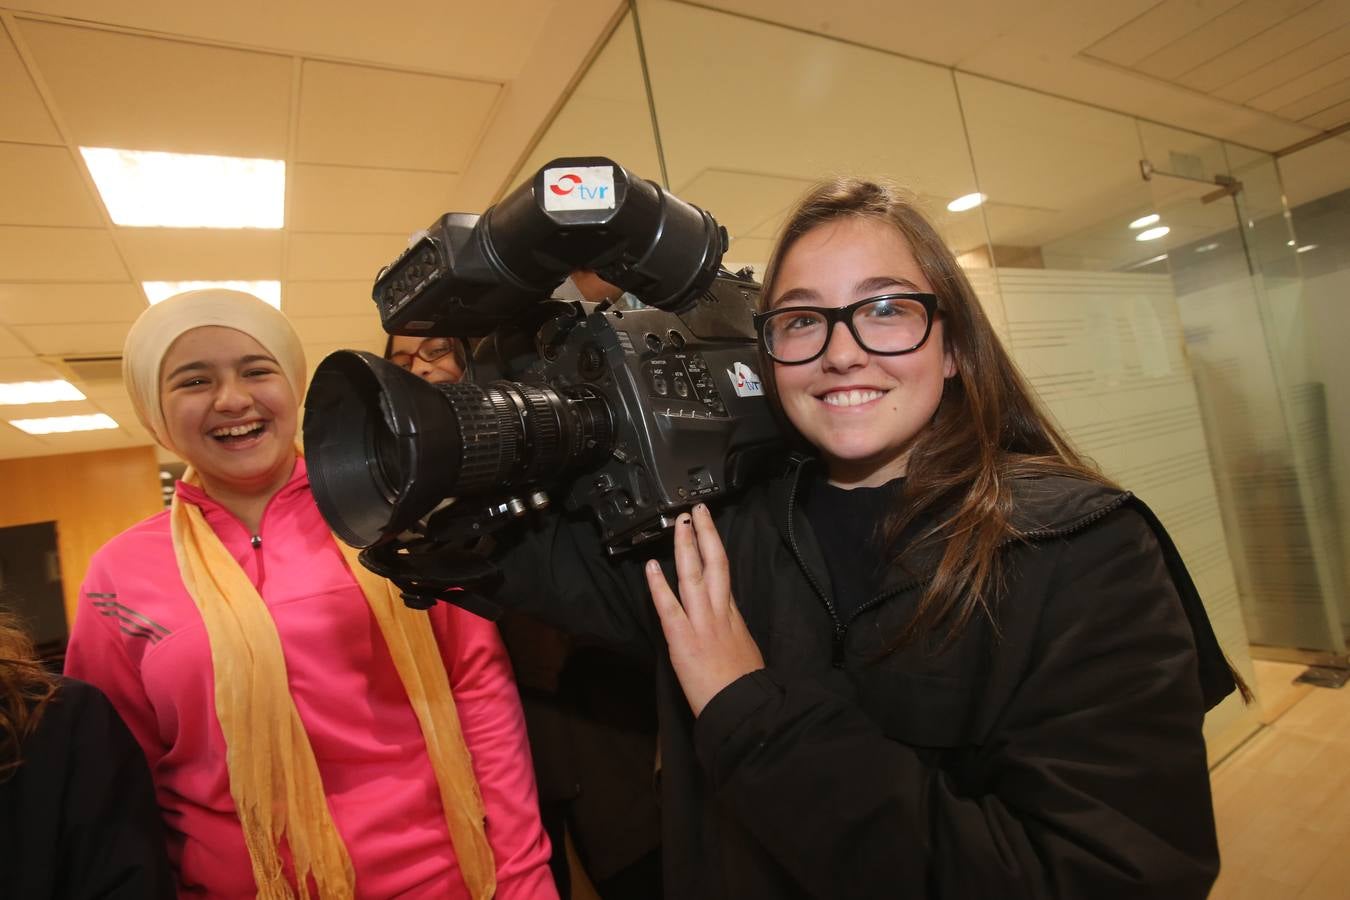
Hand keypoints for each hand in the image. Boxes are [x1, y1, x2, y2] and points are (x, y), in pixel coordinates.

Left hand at [646, 503, 764, 716]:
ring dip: (685, 547)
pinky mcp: (683, 640)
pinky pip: (669, 607)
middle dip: (704, 534)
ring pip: (692, 576)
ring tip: (679, 524)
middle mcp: (719, 612)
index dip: (715, 547)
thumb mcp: (747, 649)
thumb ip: (733, 629)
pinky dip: (659, 586)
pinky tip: (651, 566)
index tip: (708, 528)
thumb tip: (726, 620)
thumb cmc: (745, 685)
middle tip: (696, 510)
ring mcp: (701, 623)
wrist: (743, 707)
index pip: (723, 573)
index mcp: (733, 615)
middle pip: (714, 563)